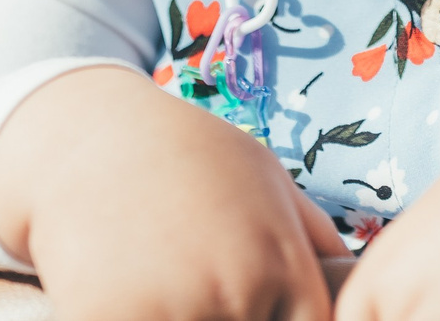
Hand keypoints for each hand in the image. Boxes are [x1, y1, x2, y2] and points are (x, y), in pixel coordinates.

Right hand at [0, 66, 346, 320]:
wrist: (85, 136)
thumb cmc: (185, 156)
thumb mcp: (264, 177)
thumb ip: (312, 235)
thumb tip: (354, 276)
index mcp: (280, 263)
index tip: (259, 308)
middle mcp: (235, 290)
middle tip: (206, 296)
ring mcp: (171, 310)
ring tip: (170, 295)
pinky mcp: (105, 320)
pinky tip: (128, 302)